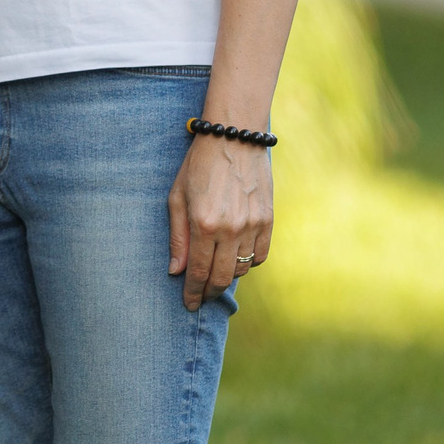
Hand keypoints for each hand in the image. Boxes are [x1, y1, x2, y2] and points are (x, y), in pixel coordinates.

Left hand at [167, 133, 271, 309]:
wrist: (234, 138)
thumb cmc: (198, 165)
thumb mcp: (176, 196)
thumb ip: (176, 236)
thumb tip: (176, 271)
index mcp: (203, 223)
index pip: (198, 271)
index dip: (192, 292)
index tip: (188, 304)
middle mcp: (230, 229)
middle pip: (221, 277)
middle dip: (208, 292)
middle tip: (200, 297)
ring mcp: (252, 225)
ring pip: (242, 269)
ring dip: (228, 277)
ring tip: (215, 276)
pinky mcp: (268, 220)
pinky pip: (260, 256)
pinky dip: (249, 264)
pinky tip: (236, 260)